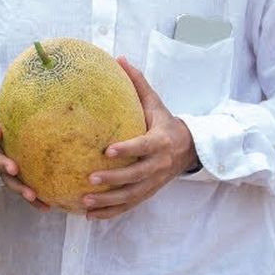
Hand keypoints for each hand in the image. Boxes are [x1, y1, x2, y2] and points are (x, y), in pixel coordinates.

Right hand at [0, 119, 52, 211]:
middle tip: (13, 169)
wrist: (32, 139)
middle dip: (3, 164)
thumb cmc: (33, 125)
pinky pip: (24, 191)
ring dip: (19, 188)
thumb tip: (66, 103)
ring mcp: (7, 167)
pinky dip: (34, 200)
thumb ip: (39, 112)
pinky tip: (47, 207)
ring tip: (32, 196)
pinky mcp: (19, 180)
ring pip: (8, 179)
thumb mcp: (32, 117)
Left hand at [80, 58, 198, 219]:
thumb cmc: (163, 121)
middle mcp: (159, 164)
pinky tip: (90, 215)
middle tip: (90, 178)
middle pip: (137, 176)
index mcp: (161, 141)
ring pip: (132, 195)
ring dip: (108, 201)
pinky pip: (129, 205)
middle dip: (114, 179)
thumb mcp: (155, 102)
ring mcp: (155, 182)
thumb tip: (119, 58)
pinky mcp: (149, 193)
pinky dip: (111, 212)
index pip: (145, 146)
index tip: (107, 151)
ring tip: (85, 202)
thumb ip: (137, 83)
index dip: (128, 149)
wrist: (189, 148)